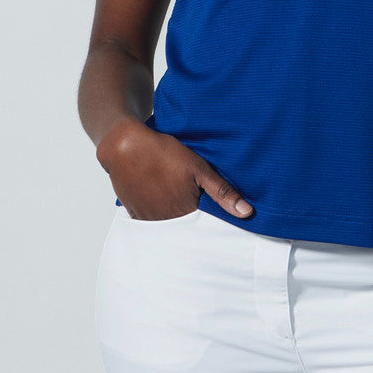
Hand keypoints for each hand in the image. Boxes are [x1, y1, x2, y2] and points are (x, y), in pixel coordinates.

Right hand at [96, 117, 254, 219]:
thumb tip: (247, 213)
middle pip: (185, 226)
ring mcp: (148, 218)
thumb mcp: (200, 169)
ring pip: (167, 224)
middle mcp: (166, 221)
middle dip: (192, 217)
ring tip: (175, 196)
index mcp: (185, 212)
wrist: (125, 146)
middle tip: (192, 199)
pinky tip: (160, 198)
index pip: (203, 226)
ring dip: (173, 215)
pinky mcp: (134, 212)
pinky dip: (157, 213)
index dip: (209, 218)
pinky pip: (150, 220)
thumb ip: (223, 193)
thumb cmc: (164, 153)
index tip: (213, 211)